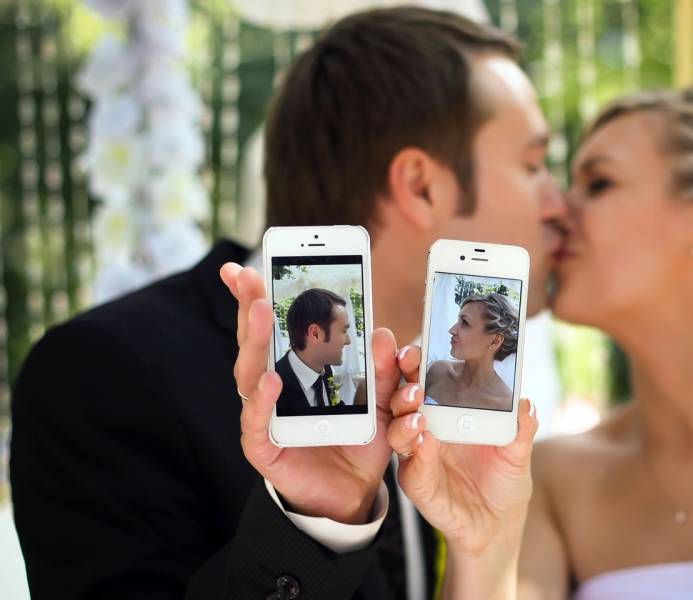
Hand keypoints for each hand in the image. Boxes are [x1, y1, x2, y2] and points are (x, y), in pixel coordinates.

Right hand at [220, 263, 398, 523]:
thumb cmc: (358, 439)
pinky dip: (262, 402)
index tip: (243, 265)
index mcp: (293, 369)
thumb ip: (383, 369)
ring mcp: (262, 417)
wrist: (354, 492)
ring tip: (262, 311)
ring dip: (256, 341)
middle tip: (245, 275)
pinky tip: (270, 381)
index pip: (271, 326)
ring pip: (250, 374)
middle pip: (254, 341)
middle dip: (249, 305)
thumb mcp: (382, 399)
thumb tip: (384, 333)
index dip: (256, 295)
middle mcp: (269, 388)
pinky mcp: (264, 448)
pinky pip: (258, 423)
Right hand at [387, 347, 538, 597]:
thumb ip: (521, 428)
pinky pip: (411, 468)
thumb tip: (525, 403)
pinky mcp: (419, 485)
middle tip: (410, 366)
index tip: (416, 347)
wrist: (499, 525)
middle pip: (404, 400)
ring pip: (400, 431)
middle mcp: (428, 431)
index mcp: (448, 413)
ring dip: (405, 416)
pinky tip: (424, 441)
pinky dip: (416, 454)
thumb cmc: (504, 480)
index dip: (417, 363)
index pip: (426, 381)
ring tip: (418, 409)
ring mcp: (420, 458)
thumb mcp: (519, 452)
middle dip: (402, 380)